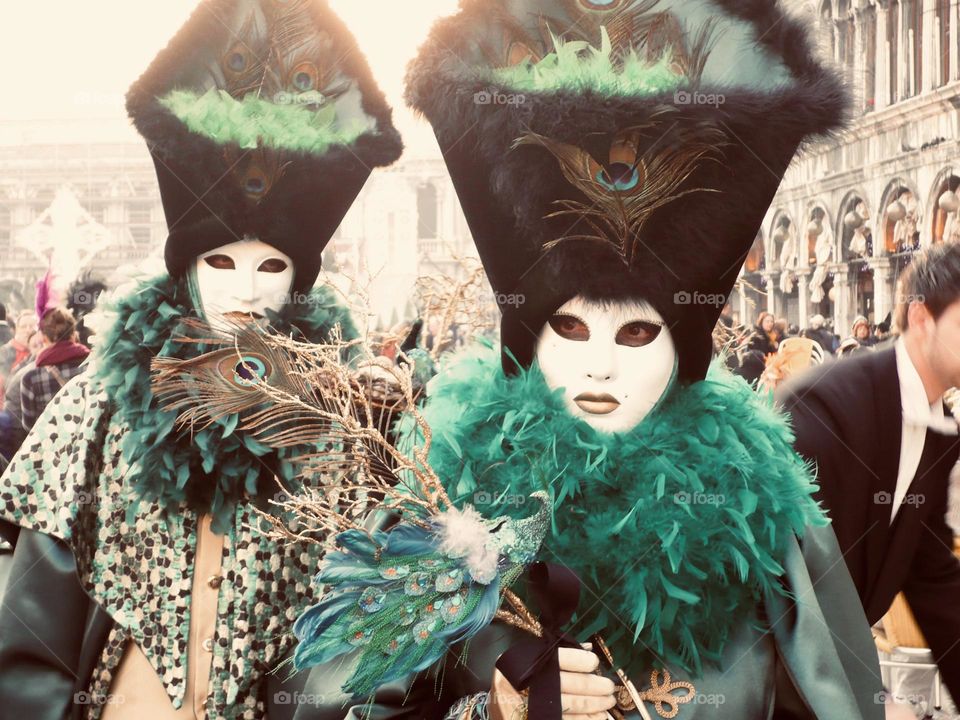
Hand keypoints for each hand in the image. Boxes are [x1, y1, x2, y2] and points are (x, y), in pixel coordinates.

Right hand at [488, 645, 616, 719]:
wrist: (501, 707)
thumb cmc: (517, 680)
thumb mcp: (529, 660)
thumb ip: (557, 653)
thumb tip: (587, 647)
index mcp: (526, 664)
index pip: (558, 658)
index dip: (580, 660)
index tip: (594, 662)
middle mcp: (529, 686)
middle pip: (569, 684)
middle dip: (594, 685)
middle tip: (609, 686)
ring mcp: (534, 708)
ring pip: (572, 705)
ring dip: (595, 704)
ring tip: (608, 702)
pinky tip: (599, 717)